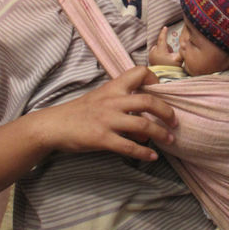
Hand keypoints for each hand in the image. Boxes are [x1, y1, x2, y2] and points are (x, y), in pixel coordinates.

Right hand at [34, 66, 177, 161]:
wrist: (54, 125)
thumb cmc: (79, 112)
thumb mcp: (101, 99)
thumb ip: (123, 106)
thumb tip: (146, 125)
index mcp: (112, 88)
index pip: (138, 72)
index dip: (153, 78)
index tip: (160, 90)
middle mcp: (112, 101)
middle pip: (147, 100)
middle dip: (166, 111)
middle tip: (174, 121)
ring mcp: (107, 120)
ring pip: (142, 124)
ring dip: (160, 133)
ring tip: (170, 140)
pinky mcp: (101, 138)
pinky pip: (128, 146)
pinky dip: (143, 152)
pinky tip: (152, 156)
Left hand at [149, 25, 181, 66]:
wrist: (164, 77)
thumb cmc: (172, 68)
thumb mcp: (178, 59)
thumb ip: (182, 51)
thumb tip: (185, 44)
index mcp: (160, 51)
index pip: (162, 39)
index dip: (164, 32)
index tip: (165, 27)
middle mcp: (153, 52)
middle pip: (161, 43)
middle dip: (166, 47)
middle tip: (170, 55)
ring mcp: (150, 55)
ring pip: (158, 47)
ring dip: (162, 49)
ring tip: (166, 58)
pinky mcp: (149, 58)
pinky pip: (155, 51)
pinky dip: (158, 53)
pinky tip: (161, 59)